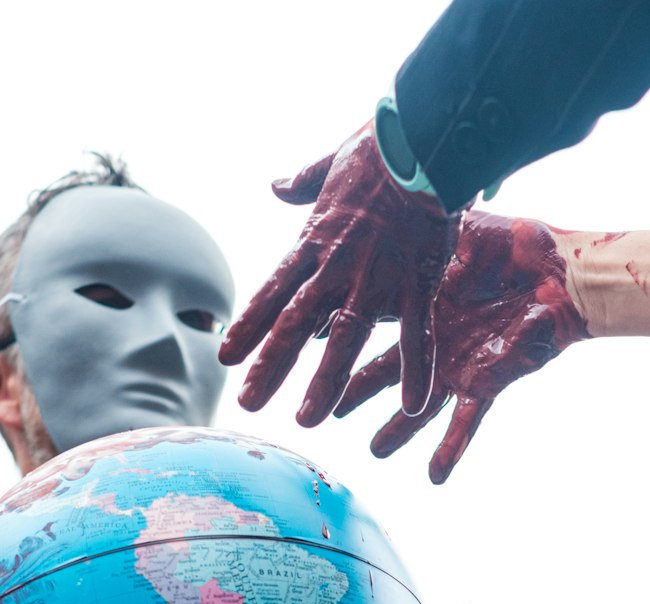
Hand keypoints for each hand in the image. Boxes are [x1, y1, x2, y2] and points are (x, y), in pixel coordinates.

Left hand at [218, 121, 458, 423]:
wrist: (425, 137)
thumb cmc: (381, 148)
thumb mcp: (333, 163)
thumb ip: (305, 181)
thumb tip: (278, 185)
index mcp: (314, 243)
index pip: (271, 293)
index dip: (247, 326)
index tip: (224, 356)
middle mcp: (336, 268)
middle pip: (295, 325)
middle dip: (270, 366)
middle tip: (247, 403)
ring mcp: (376, 279)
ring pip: (344, 339)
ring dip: (324, 382)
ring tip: (306, 421)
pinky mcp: (417, 284)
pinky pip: (416, 334)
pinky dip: (417, 369)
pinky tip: (414, 405)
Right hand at [335, 212, 588, 482]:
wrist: (564, 268)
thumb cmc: (515, 243)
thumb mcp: (455, 229)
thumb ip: (413, 231)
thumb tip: (378, 204)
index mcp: (423, 307)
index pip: (368, 325)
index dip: (336, 337)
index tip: (305, 345)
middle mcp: (435, 342)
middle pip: (381, 373)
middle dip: (350, 392)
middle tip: (322, 411)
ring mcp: (459, 366)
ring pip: (417, 409)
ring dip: (396, 432)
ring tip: (374, 452)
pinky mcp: (486, 383)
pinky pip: (466, 423)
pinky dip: (451, 450)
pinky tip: (434, 477)